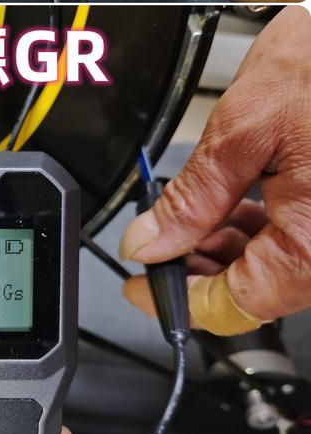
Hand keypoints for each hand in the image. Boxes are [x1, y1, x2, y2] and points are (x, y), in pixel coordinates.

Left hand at [120, 6, 310, 333]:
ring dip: (229, 246)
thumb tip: (151, 242)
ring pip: (281, 264)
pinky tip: (232, 203)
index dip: (178, 301)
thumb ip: (194, 197)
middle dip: (200, 267)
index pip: (238, 305)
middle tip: (154, 243)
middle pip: (260, 288)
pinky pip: (303, 236)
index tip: (139, 288)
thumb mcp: (243, 128)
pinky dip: (263, 226)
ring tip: (185, 216)